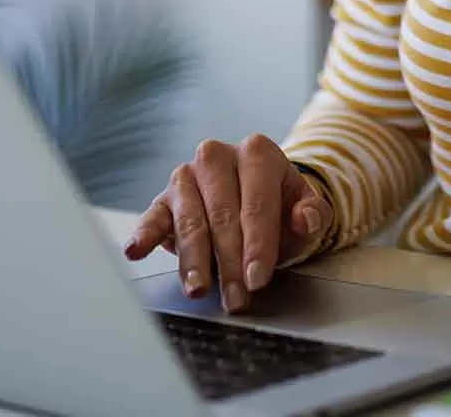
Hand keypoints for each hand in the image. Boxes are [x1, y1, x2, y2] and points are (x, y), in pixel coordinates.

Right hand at [124, 134, 333, 313]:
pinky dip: (145, 233)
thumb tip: (306, 218)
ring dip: (194, 259)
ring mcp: (188, 174)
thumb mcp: (305, 208)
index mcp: (257, 152)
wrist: (252, 198)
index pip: (257, 203)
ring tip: (199, 289)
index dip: (258, 244)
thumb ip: (314, 213)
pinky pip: (153, 215)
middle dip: (230, 261)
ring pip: (190, 219)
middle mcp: (218, 155)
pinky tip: (136, 250)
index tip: (258, 279)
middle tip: (237, 298)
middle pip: (223, 214)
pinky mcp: (165, 196)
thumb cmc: (279, 206)